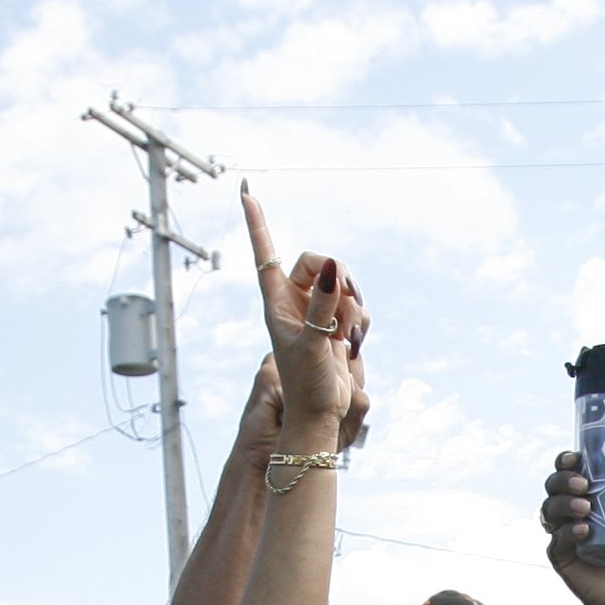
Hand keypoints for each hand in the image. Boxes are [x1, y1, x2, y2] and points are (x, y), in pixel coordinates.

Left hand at [241, 186, 364, 450]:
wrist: (319, 413)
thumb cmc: (305, 386)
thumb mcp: (314, 344)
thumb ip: (324, 305)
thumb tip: (335, 268)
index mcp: (277, 303)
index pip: (264, 254)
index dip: (257, 223)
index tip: (246, 192)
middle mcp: (294, 302)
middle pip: (319, 263)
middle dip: (339, 277)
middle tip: (350, 297)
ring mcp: (316, 312)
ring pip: (342, 284)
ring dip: (352, 306)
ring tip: (344, 337)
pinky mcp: (334, 324)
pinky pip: (354, 306)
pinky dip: (359, 321)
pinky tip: (350, 344)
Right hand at [541, 449, 604, 604]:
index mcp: (590, 496)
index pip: (570, 470)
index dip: (566, 460)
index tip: (576, 457)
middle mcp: (572, 511)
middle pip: (554, 485)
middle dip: (564, 479)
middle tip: (584, 485)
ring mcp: (564, 532)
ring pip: (550, 508)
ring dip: (564, 503)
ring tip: (585, 508)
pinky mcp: (561, 555)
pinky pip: (557, 538)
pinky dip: (568, 532)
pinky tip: (583, 531)